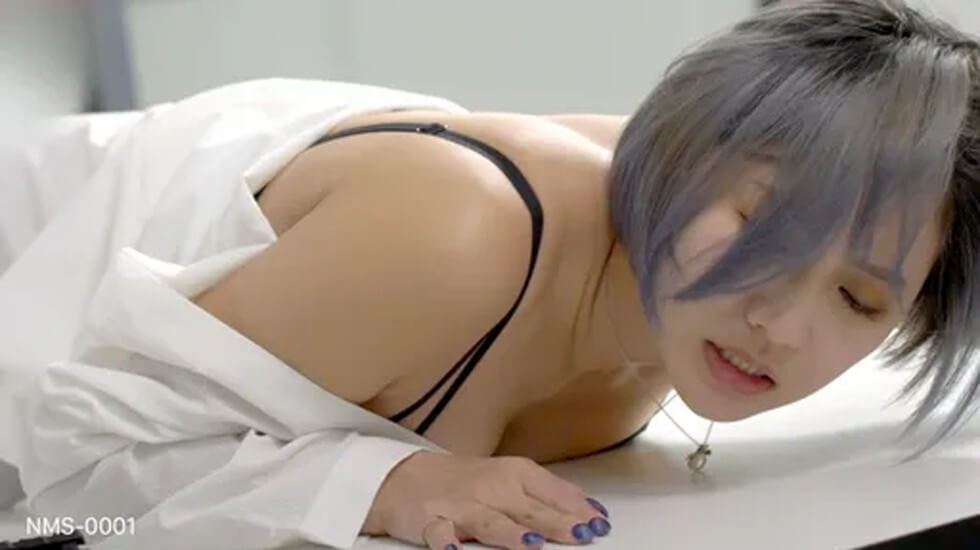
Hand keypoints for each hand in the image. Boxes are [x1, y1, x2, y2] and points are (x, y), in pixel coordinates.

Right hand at [363, 451, 611, 548]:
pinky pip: (439, 533)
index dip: (577, 510)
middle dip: (556, 524)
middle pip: (529, 510)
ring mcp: (462, 505)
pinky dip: (446, 543)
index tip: (600, 524)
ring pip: (490, 522)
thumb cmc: (464, 481)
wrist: (406, 477)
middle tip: (583, 535)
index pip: (552, 493)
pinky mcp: (432, 521)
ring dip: (511, 534)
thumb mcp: (509, 479)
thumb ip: (548, 495)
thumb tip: (590, 508)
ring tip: (531, 545)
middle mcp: (491, 488)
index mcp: (513, 474)